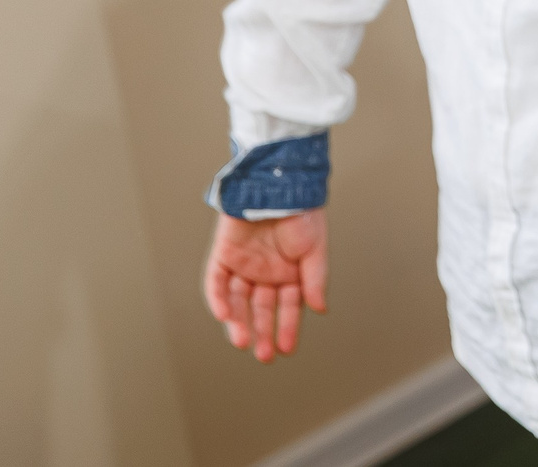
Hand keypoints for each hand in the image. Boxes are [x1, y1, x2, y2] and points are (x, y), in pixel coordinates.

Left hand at [205, 208, 327, 361]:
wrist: (279, 184)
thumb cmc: (302, 212)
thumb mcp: (315, 248)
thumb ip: (315, 279)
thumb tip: (320, 308)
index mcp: (289, 273)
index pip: (288, 307)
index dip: (288, 327)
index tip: (288, 348)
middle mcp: (265, 273)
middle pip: (260, 309)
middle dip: (262, 332)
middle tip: (264, 354)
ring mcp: (243, 265)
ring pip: (238, 301)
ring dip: (239, 321)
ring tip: (243, 340)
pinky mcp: (223, 255)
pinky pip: (216, 282)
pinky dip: (219, 299)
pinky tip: (226, 315)